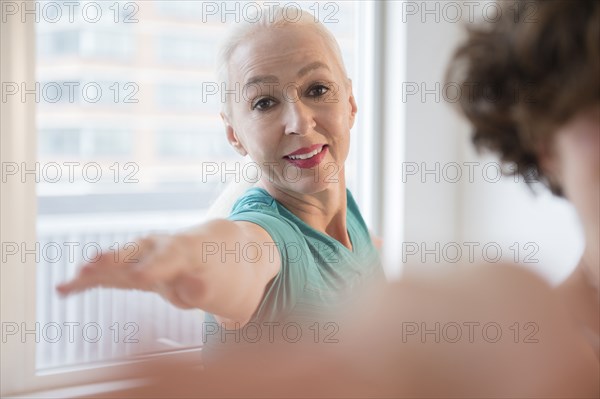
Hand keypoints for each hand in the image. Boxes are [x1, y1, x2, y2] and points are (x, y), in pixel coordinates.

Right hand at [56, 233, 203, 308]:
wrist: (209, 253)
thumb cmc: (214, 273)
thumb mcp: (216, 284)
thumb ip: (204, 289)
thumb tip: (197, 290)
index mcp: (184, 250)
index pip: (168, 258)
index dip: (153, 267)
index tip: (138, 277)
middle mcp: (158, 248)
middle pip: (133, 253)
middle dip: (113, 260)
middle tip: (91, 266)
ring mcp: (142, 257)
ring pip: (116, 263)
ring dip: (94, 271)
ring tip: (69, 282)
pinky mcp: (130, 268)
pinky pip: (108, 275)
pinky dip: (88, 282)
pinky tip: (64, 290)